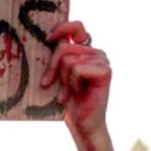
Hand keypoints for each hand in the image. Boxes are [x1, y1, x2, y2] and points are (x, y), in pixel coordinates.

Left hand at [39, 21, 109, 138]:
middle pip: (64, 47)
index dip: (62, 29)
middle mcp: (95, 52)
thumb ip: (56, 56)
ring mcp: (102, 60)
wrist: (81, 124)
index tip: (48, 39)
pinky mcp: (105, 71)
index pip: (76, 27)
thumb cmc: (66, 100)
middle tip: (49, 84)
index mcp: (84, 50)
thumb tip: (45, 39)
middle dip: (52, 68)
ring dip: (63, 80)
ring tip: (67, 93)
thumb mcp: (57, 74)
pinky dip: (71, 84)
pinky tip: (76, 94)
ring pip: (69, 59)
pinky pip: (77, 68)